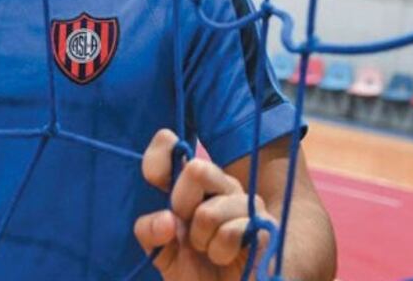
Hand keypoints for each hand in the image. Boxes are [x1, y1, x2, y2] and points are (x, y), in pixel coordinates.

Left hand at [133, 129, 272, 280]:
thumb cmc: (191, 270)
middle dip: (181, 206)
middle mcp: (220, 185)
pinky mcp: (263, 227)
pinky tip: (224, 258)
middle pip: (196, 169)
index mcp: (191, 183)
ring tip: (208, 251)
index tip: (153, 180)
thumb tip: (167, 219)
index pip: (169, 145)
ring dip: (201, 240)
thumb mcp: (159, 250)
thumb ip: (150, 230)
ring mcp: (245, 203)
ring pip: (209, 211)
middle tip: (187, 231)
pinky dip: (219, 253)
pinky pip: (230, 233)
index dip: (158, 158)